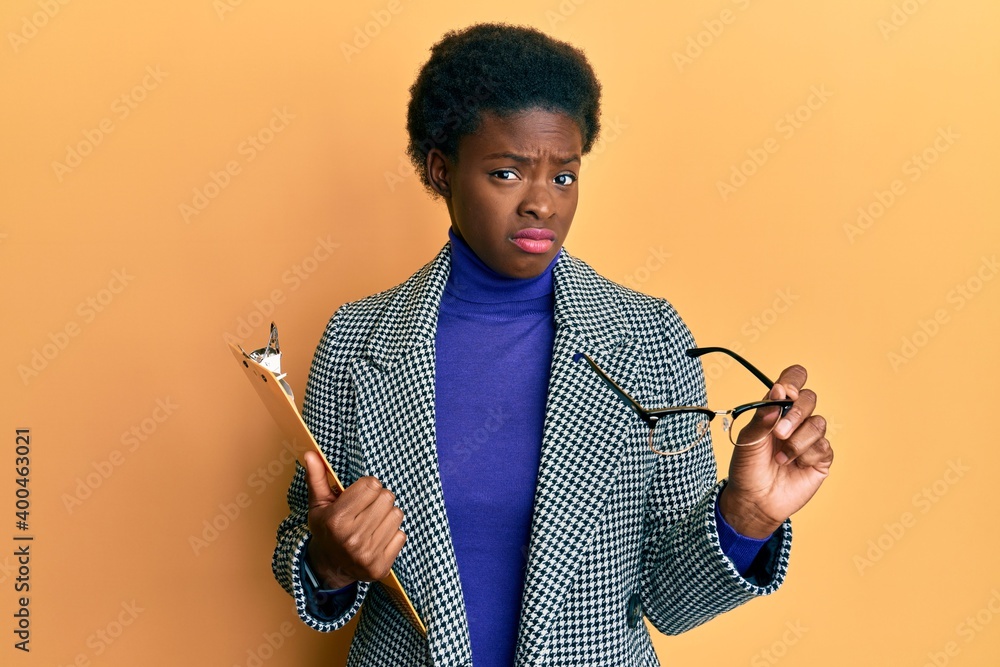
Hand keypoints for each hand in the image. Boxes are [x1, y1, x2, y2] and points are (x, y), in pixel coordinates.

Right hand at [303, 450, 406, 588]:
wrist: (329, 566)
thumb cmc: (326, 529)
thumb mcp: (319, 504)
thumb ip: (317, 478)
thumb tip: (311, 454)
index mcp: (337, 520)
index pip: (372, 485)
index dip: (368, 486)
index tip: (360, 494)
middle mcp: (352, 538)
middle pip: (387, 497)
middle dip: (379, 499)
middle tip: (366, 509)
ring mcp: (367, 555)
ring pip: (396, 515)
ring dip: (387, 516)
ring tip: (372, 523)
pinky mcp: (380, 567)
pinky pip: (401, 535)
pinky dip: (392, 534)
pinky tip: (377, 538)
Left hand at [717, 365, 832, 538]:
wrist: (754, 500)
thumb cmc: (747, 467)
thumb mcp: (748, 438)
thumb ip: (763, 414)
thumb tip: (778, 390)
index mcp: (776, 408)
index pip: (793, 380)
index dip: (793, 380)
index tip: (785, 392)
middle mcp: (795, 420)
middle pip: (809, 398)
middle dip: (796, 414)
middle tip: (780, 433)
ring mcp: (809, 438)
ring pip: (818, 423)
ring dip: (797, 441)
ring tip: (780, 458)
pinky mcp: (820, 458)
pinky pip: (823, 447)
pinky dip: (806, 455)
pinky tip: (794, 465)